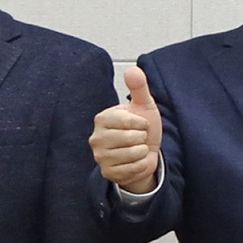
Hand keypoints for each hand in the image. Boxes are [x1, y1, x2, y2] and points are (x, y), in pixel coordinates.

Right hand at [92, 64, 163, 192]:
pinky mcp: (107, 173)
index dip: (141, 123)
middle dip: (142, 138)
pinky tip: (136, 161)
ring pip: (132, 154)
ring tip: (137, 148)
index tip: (141, 124)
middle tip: (139, 138)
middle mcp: (96, 138)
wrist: (146, 153)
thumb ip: (139, 88)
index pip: (127, 120)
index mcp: (102, 119)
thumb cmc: (142, 128)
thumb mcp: (143, 106)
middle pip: (131, 138)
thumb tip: (133, 70)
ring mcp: (100, 157)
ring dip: (142, 152)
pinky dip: (140, 165)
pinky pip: (133, 168)